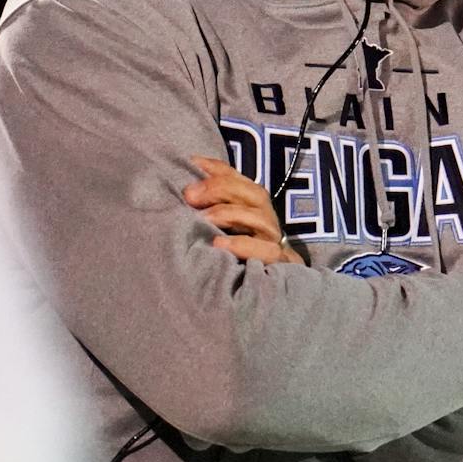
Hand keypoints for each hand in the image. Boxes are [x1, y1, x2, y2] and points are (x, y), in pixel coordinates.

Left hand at [185, 155, 302, 264]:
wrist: (264, 297)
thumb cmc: (232, 259)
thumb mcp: (217, 231)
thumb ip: (206, 210)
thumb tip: (185, 186)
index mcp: (253, 208)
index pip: (239, 180)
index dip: (218, 169)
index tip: (193, 163)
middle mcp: (266, 220)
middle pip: (254, 193)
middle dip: (221, 188)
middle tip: (191, 195)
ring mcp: (274, 241)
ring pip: (261, 218)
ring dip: (229, 214)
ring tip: (203, 219)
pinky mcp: (277, 264)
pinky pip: (266, 251)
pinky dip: (242, 245)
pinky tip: (218, 244)